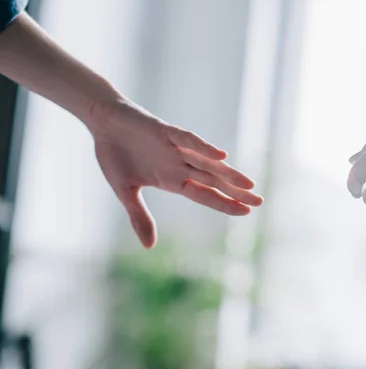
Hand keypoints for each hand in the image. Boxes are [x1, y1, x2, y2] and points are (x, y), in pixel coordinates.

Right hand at [88, 99, 262, 248]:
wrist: (103, 121)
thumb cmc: (115, 154)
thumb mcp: (125, 192)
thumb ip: (139, 217)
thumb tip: (149, 247)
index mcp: (172, 180)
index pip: (204, 195)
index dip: (224, 203)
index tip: (245, 213)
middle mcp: (179, 165)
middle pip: (213, 180)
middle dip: (236, 191)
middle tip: (259, 201)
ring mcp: (174, 148)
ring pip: (206, 162)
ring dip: (227, 172)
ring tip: (248, 184)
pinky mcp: (165, 130)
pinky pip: (188, 139)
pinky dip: (203, 147)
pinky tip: (221, 155)